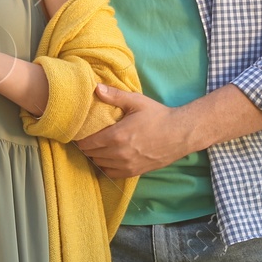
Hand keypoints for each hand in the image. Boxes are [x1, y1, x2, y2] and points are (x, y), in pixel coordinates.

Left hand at [75, 85, 191, 177]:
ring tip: (98, 147)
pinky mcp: (135, 172)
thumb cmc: (158, 116)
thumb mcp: (136, 101)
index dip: (81, 139)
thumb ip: (114, 95)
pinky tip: (110, 158)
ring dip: (97, 157)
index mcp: (117, 136)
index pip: (88, 143)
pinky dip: (107, 167)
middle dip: (88, 147)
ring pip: (101, 164)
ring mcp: (128, 165)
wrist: (180, 134)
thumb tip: (96, 88)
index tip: (80, 134)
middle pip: (93, 154)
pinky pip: (112, 174)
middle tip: (88, 139)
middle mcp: (120, 153)